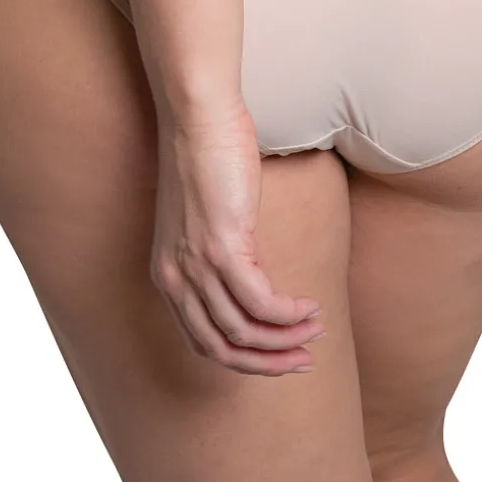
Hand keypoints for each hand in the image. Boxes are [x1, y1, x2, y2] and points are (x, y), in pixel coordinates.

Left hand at [149, 99, 323, 375]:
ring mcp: (197, 266)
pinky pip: (259, 301)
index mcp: (168, 275)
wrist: (198, 118)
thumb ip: (222, 251)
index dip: (245, 357)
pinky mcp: (221, 247)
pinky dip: (287, 313)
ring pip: (243, 330)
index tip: (280, 354)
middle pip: (221, 347)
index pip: (203, 340)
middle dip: (266, 362)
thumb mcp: (207, 217)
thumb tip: (255, 274)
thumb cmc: (206, 155)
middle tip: (303, 360)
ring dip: (285, 338)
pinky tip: (308, 307)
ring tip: (314, 328)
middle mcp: (175, 279)